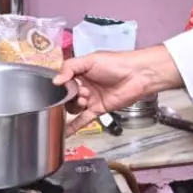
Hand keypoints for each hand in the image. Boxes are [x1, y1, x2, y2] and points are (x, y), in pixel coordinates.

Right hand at [54, 45, 179, 133]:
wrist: (137, 75)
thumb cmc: (116, 63)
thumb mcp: (90, 60)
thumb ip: (70, 67)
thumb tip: (55, 81)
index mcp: (80, 72)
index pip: (63, 80)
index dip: (61, 84)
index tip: (59, 87)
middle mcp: (84, 85)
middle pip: (67, 96)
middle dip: (69, 96)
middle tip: (79, 93)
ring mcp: (91, 99)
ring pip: (73, 107)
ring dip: (74, 106)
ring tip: (84, 100)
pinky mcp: (98, 110)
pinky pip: (83, 119)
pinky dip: (73, 126)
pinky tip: (64, 132)